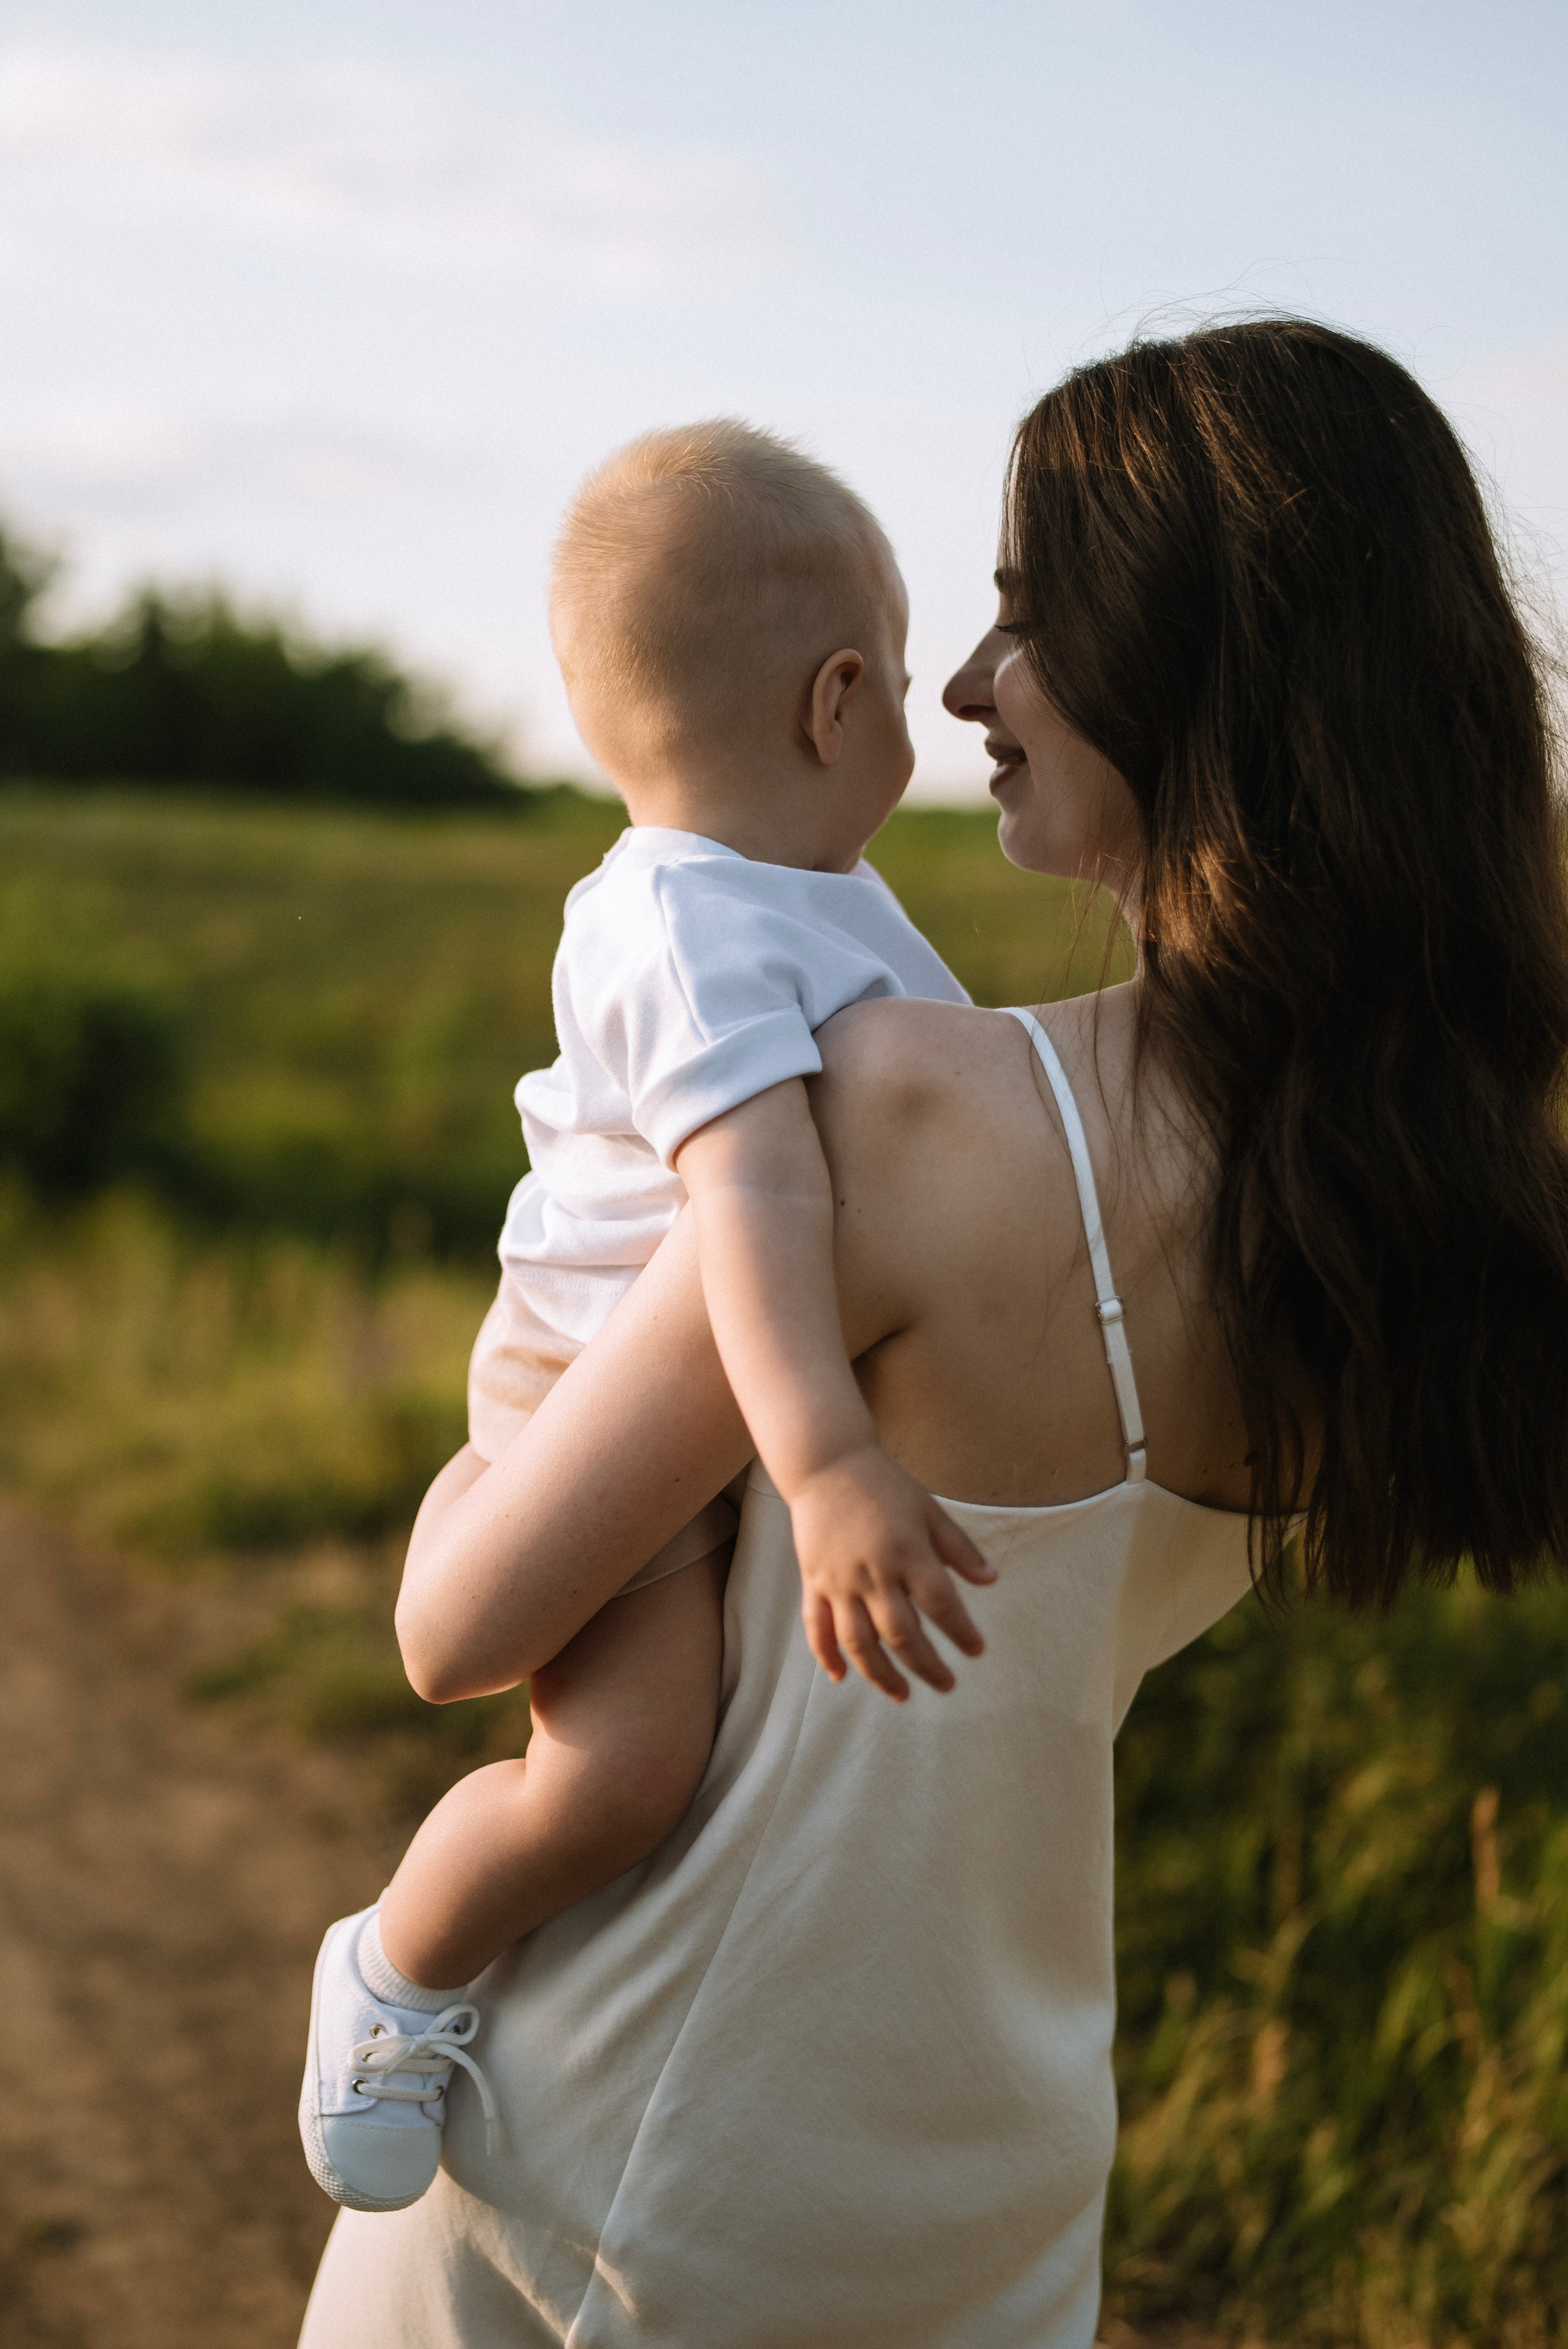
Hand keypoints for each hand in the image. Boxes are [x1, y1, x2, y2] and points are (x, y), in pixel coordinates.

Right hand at [788, 1443, 995, 1700]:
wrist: (826, 1465)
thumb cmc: (884, 1486)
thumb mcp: (929, 1510)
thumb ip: (959, 1548)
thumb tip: (991, 1581)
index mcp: (907, 1551)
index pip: (940, 1603)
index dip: (960, 1631)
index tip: (976, 1650)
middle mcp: (873, 1572)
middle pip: (901, 1632)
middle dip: (926, 1665)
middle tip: (947, 1685)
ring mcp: (839, 1580)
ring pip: (858, 1641)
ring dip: (881, 1673)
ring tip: (902, 1695)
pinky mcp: (813, 1582)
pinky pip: (817, 1627)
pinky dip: (826, 1655)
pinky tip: (841, 1678)